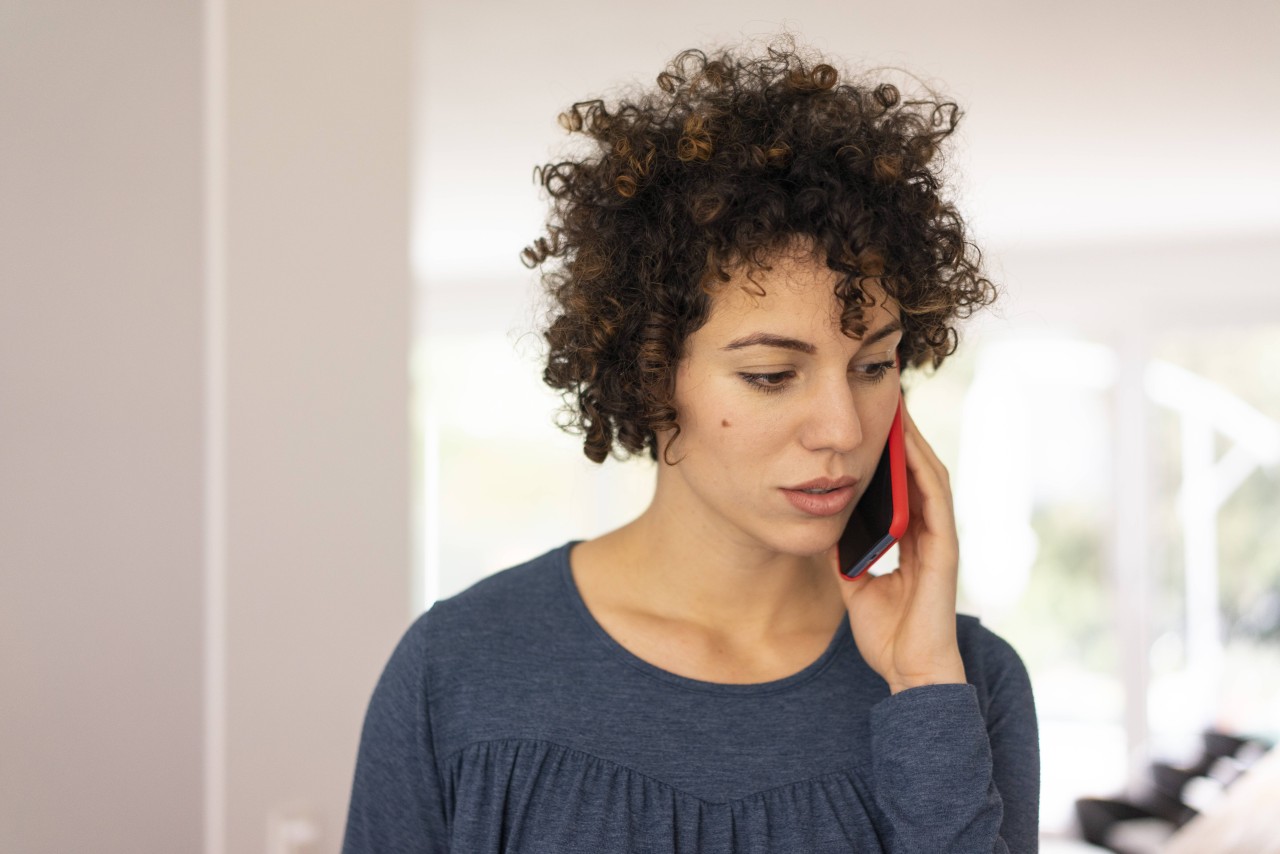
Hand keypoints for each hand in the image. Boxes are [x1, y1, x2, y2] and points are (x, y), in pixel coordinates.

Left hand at [829, 399, 966, 693]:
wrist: (908, 672)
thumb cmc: (887, 634)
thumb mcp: (855, 582)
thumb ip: (846, 553)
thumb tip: (824, 525)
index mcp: (912, 540)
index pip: (903, 484)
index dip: (892, 452)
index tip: (873, 420)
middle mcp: (930, 534)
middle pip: (919, 472)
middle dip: (904, 436)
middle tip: (887, 399)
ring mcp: (941, 540)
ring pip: (931, 477)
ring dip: (915, 443)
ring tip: (898, 410)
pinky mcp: (944, 551)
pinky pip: (936, 501)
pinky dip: (923, 472)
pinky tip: (909, 448)